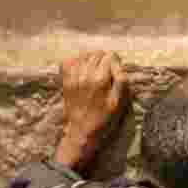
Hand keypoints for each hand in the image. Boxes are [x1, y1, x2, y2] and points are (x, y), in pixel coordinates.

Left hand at [54, 51, 129, 175]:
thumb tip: (119, 64)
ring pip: (83, 55)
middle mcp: (85, 75)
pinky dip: (76, 61)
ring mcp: (73, 77)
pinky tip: (83, 68)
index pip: (109, 57)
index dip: (116, 61)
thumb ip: (121, 81)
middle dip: (104, 59)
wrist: (81, 133)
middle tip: (108, 70)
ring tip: (96, 68)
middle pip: (97, 54)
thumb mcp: (118, 103)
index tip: (117, 69)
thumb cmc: (104, 120)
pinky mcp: (66, 81)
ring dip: (92, 58)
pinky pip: (69, 62)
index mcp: (100, 80)